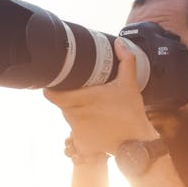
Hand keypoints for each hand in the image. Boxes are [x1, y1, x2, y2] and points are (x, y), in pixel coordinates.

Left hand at [44, 39, 157, 155]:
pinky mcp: (81, 143)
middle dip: (69, 98)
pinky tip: (96, 126)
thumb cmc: (131, 113)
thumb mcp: (129, 85)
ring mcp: (77, 131)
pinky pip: (75, 135)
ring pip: (69, 118)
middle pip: (61, 104)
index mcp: (82, 98)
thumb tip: (120, 43)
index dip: (51, 88)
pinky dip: (82, 130)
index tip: (57, 84)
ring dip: (76, 113)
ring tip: (93, 110)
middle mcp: (76, 115)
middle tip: (84, 94)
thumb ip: (125, 61)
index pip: (51, 95)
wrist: (136, 143)